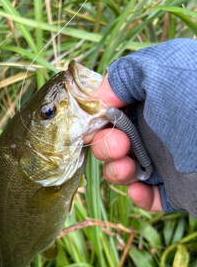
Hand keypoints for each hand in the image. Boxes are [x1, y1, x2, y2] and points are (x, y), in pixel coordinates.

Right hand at [83, 74, 161, 211]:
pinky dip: (138, 197)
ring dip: (116, 172)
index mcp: (153, 98)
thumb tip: (97, 98)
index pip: (113, 108)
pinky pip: (150, 197)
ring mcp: (168, 159)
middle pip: (114, 140)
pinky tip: (139, 190)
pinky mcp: (179, 189)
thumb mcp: (158, 69)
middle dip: (104, 146)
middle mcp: (159, 128)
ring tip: (127, 169)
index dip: (95, 118)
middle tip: (117, 146)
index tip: (88, 125)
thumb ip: (123, 76)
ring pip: (126, 170)